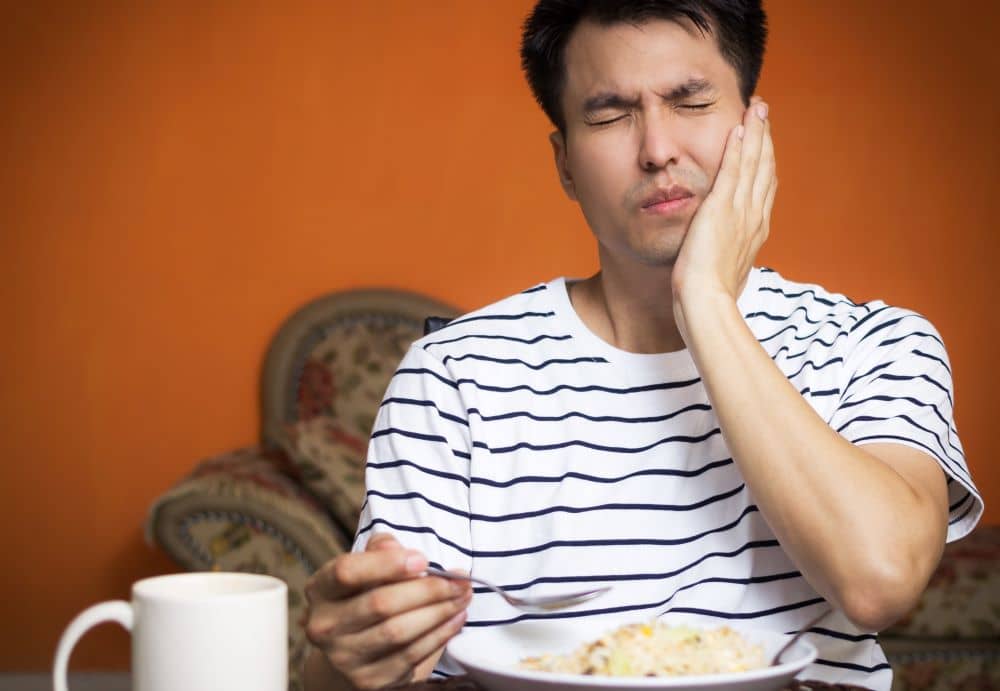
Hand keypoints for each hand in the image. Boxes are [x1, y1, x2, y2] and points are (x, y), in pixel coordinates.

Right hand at [303, 533, 471, 688]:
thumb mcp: (366, 566)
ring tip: (463, 596)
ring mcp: (345, 657)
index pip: (347, 572)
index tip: (423, 560)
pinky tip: (455, 619)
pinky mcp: (369, 680)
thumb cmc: (365, 596)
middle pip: (380, 603)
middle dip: (428, 589)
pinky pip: (410, 655)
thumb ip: (381, 550)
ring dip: (439, 612)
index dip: (387, 565)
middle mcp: (325, 626)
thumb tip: (399, 551)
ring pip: (398, 631)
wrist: (353, 649)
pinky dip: (439, 635)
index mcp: (320, 589)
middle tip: (460, 579)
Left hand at [672, 98, 776, 341]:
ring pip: (753, 163)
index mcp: (754, 230)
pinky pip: (733, 170)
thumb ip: (727, 254)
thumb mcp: (725, 270)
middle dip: (764, 137)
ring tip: (756, 107)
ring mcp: (740, 211)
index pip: (764, 187)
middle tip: (764, 111)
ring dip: (755, 132)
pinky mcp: (721, 209)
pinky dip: (738, 147)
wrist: (706, 303)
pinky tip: (738, 127)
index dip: (765, 160)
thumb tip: (727, 255)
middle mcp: (753, 216)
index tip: (763, 141)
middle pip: (765, 168)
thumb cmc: (711, 296)